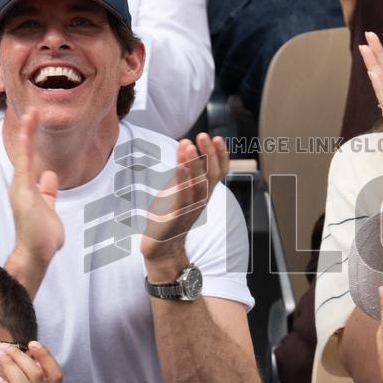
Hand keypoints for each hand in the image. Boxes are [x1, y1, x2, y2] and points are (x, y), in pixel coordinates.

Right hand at [7, 109, 63, 290]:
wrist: (37, 253)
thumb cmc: (42, 235)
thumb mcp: (49, 207)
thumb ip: (48, 192)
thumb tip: (49, 176)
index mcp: (28, 188)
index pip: (30, 160)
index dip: (32, 141)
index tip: (35, 123)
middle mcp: (21, 185)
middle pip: (24, 152)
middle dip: (28, 131)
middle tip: (33, 110)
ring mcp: (21, 187)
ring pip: (23, 154)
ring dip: (27, 133)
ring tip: (32, 113)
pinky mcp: (22, 190)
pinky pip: (24, 162)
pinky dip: (25, 145)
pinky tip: (27, 128)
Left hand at [140, 134, 228, 265]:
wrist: (162, 247)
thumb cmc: (171, 216)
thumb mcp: (181, 190)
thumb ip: (186, 171)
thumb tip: (186, 145)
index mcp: (204, 193)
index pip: (219, 172)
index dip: (221, 156)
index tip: (218, 138)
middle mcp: (201, 200)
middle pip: (211, 175)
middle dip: (208, 154)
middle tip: (203, 135)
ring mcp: (190, 209)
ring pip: (198, 185)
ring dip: (194, 163)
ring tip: (189, 145)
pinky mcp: (176, 216)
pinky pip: (183, 196)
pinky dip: (183, 180)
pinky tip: (181, 166)